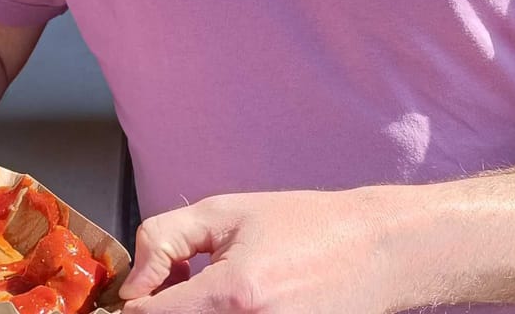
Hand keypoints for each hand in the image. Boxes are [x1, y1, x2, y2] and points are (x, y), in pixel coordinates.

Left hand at [120, 190, 402, 313]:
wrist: (379, 251)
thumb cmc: (310, 226)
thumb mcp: (226, 211)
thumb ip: (165, 238)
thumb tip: (135, 282)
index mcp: (232, 295)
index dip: (136, 303)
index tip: (139, 291)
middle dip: (166, 308)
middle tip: (174, 285)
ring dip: (193, 313)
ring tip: (214, 290)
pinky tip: (237, 301)